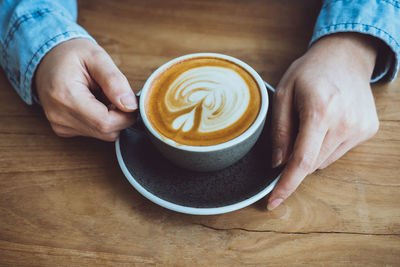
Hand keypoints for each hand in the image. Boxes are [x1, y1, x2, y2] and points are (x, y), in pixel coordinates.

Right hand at [35, 38, 136, 140]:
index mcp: (65, 96)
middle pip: (106, 132)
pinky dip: (100, 120)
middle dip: (120, 116)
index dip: (126, 115)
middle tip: (114, 93)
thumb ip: (115, 81)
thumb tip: (131, 105)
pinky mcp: (64, 130)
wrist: (47, 58)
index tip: (130, 100)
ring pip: (102, 134)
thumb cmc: (71, 55)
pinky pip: (94, 132)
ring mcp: (60, 125)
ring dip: (111, 117)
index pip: (106, 123)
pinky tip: (94, 103)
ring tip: (101, 95)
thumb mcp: (97, 57)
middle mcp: (60, 116)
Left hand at [267, 33, 378, 209]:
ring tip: (313, 121)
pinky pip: (339, 152)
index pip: (302, 161)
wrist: (345, 56)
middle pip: (312, 163)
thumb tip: (278, 164)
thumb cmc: (309, 72)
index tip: (272, 203)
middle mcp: (344, 123)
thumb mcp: (283, 93)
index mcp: (320, 111)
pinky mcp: (368, 130)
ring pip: (325, 161)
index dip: (286, 185)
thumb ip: (280, 131)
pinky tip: (328, 122)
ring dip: (312, 151)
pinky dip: (326, 145)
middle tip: (293, 131)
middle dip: (296, 159)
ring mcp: (360, 128)